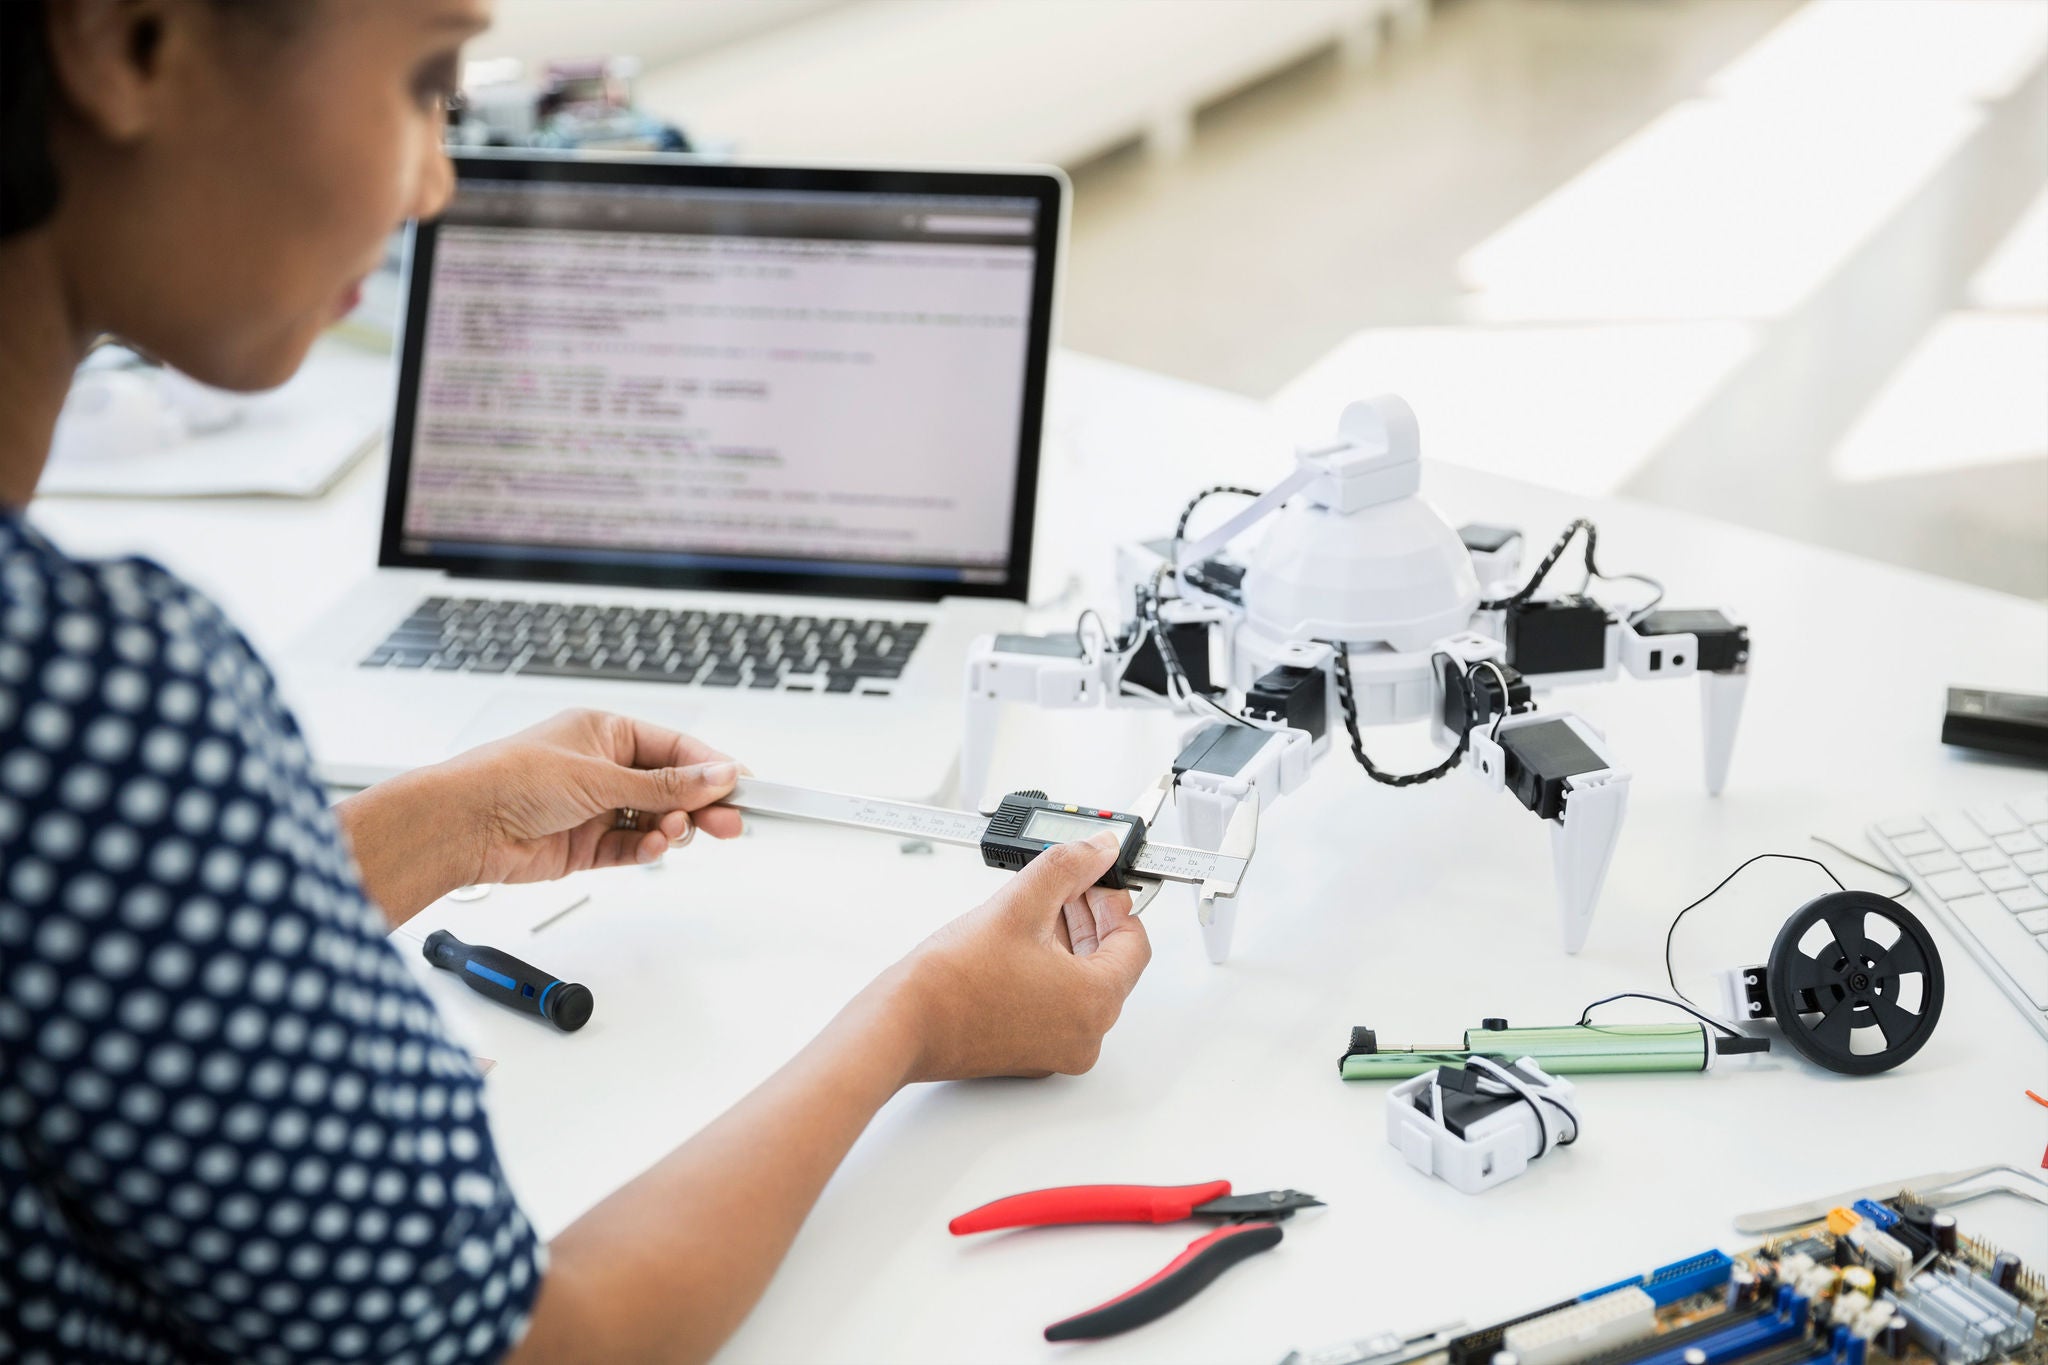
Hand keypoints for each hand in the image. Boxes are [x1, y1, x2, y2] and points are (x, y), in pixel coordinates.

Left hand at [437, 709, 744, 886]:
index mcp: (606, 732)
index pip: (675, 749)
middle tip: (731, 823)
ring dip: (670, 829)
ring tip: (671, 834)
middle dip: (700, 805)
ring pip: (654, 821)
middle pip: (671, 788)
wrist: (462, 824)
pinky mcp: (586, 845)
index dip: (712, 768)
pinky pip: (631, 848)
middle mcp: (602, 768)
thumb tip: (715, 775)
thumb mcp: (599, 775)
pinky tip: (651, 849)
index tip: (746, 785)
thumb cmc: (511, 777)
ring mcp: (595, 808)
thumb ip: (664, 784)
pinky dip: (646, 851)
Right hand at [888, 831, 1150, 1080]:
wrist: (903, 1024)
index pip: (1134, 943)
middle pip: (1109, 964)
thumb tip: (1099, 849)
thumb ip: (1068, 867)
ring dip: (1068, 943)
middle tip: (1067, 887)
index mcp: (1095, 1002)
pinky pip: (1057, 1006)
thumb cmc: (953, 982)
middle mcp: (1085, 1035)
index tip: (1095, 880)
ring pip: (1082, 984)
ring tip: (1037, 910)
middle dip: (1090, 918)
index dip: (1115, 902)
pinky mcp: (1030, 1053)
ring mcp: (1058, 1049)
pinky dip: (1049, 973)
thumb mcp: (1019, 905)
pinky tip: (1020, 945)